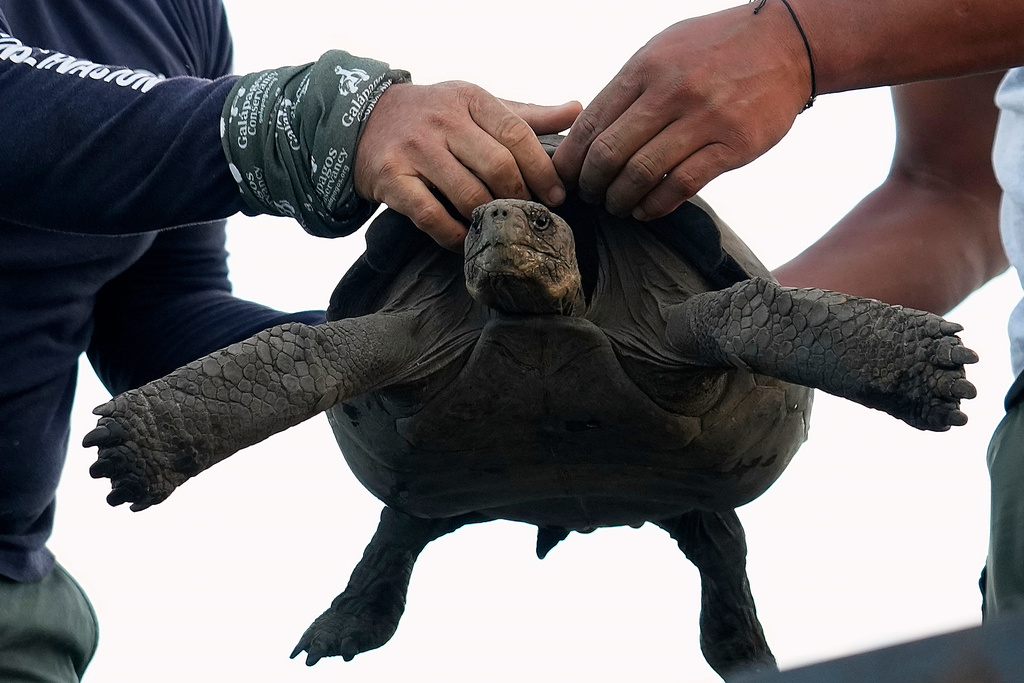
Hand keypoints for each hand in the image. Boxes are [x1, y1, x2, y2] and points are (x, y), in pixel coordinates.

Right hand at [354, 81, 581, 248]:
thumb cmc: (435, 115)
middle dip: (521, 196)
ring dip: (491, 218)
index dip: (542, 169)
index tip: (557, 194)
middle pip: (497, 166)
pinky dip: (454, 235)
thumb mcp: (477, 104)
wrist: (365, 120)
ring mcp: (415, 150)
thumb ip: (526, 114)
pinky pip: (432, 217)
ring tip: (503, 227)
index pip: (516, 134)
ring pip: (468, 195)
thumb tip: (577, 110)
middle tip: (530, 215)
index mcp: (470, 98)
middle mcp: (442, 121)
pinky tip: (467, 240)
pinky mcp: (393, 179)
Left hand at [552, 4, 810, 219]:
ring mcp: (704, 119)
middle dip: (591, 184)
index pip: (591, 123)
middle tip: (589, 196)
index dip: (571, 159)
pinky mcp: (734, 145)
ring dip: (620, 200)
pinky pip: (682, 186)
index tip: (565, 177)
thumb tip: (587, 131)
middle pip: (609, 153)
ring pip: (642, 174)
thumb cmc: (715, 49)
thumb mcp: (664, 51)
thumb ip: (628, 88)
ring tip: (616, 206)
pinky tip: (645, 210)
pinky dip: (655, 206)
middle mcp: (671, 92)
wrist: (786, 42)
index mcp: (645, 68)